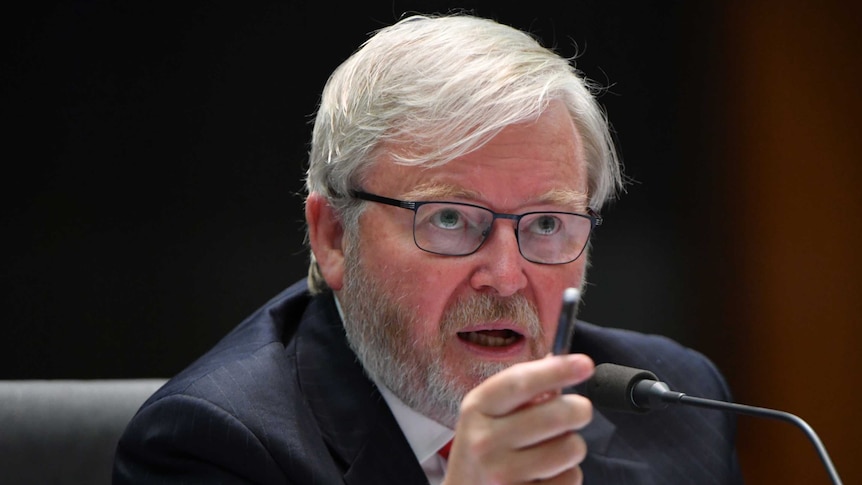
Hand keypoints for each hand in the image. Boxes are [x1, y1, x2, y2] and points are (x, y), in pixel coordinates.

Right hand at [442, 353, 593, 484]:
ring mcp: (503, 475)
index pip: (521, 382)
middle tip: (578, 411)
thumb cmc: (483, 448)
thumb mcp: (488, 413)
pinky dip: (567, 475)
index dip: (557, 370)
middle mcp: (485, 441)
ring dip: (571, 446)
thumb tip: (564, 365)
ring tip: (553, 448)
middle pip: (557, 415)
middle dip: (579, 409)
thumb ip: (522, 389)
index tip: (584, 363)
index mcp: (477, 409)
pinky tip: (547, 474)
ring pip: (570, 448)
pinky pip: (571, 479)